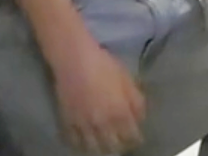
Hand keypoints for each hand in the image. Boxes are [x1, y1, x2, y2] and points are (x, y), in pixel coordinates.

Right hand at [51, 38, 145, 154]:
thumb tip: (140, 118)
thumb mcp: (127, 80)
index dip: (135, 139)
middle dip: (120, 146)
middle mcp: (103, 123)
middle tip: (121, 142)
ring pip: (94, 148)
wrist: (75, 60)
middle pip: (114, 147)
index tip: (136, 138)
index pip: (131, 137)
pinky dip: (81, 144)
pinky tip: (85, 141)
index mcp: (120, 112)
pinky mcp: (68, 122)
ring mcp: (84, 125)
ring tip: (104, 145)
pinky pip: (75, 141)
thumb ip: (136, 101)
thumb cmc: (104, 66)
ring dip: (101, 148)